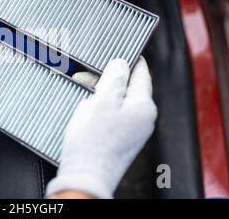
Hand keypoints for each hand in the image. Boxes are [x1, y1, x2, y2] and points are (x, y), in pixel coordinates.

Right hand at [46, 57, 156, 198]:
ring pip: (119, 102)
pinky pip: (114, 116)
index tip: (121, 52)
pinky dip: (101, 109)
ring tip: (84, 92)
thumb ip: (115, 78)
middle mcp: (143, 119)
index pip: (142, 74)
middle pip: (129, 88)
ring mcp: (134, 131)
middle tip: (88, 74)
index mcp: (144, 106)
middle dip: (109, 79)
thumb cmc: (93, 141)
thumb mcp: (102, 100)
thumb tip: (121, 63)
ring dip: (102, 94)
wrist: (85, 176)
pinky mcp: (121, 140)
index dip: (130, 60)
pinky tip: (87, 111)